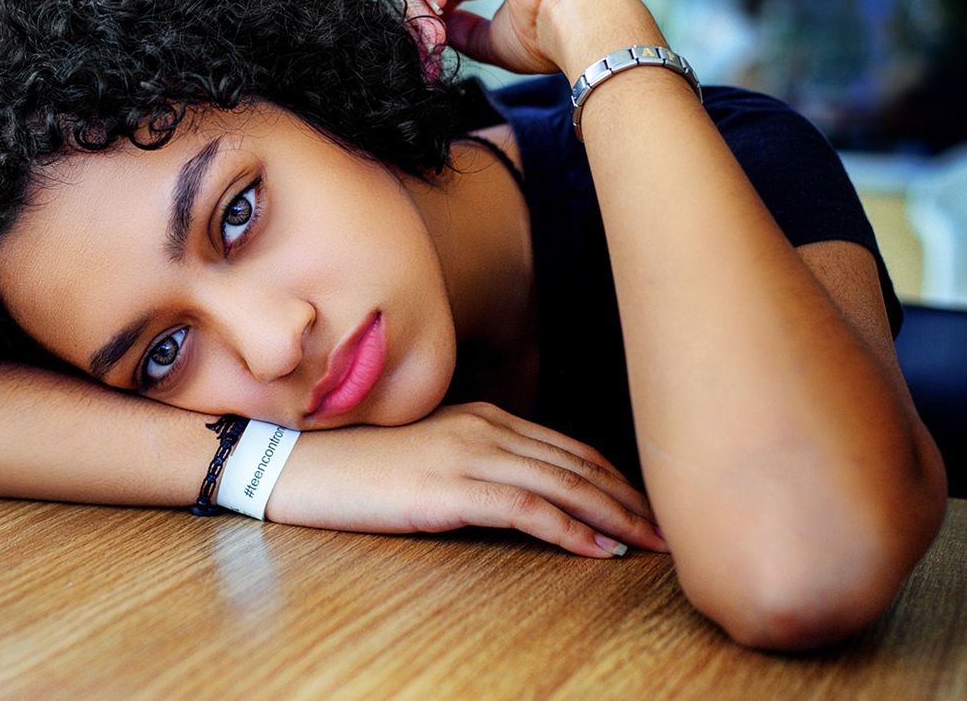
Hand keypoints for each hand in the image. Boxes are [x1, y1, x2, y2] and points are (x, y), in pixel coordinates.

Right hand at [264, 403, 667, 557]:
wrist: (296, 461)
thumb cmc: (357, 464)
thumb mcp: (427, 454)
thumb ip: (476, 461)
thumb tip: (518, 492)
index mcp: (483, 415)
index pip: (567, 447)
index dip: (613, 477)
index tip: (645, 506)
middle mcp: (485, 426)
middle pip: (577, 464)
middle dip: (629, 499)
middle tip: (669, 530)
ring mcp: (468, 453)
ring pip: (564, 484)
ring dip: (615, 517)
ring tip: (650, 545)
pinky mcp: (449, 487)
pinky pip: (526, 509)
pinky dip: (569, 531)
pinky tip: (597, 552)